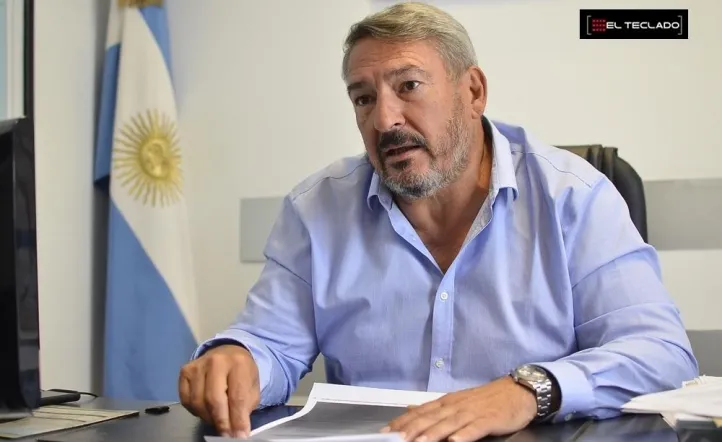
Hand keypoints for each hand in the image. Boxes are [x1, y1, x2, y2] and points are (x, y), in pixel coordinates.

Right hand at [178, 344, 259, 438]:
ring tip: (218, 420)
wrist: (228, 353)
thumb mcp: (252, 388)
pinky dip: (196, 411)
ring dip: (209, 418)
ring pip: (198, 402)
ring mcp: (198, 365)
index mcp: (239, 363)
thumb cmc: (242, 374)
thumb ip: (245, 408)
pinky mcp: (185, 371)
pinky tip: (206, 410)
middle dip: (221, 422)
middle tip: (227, 435)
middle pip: (214, 399)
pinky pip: (186, 400)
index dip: (237, 420)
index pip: (237, 397)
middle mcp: (216, 361)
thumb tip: (237, 432)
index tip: (240, 436)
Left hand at [382, 376, 536, 441]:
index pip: (419, 412)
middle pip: (430, 418)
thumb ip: (434, 409)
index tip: (385, 432)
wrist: (517, 391)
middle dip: (411, 430)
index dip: (402, 422)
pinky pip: (476, 427)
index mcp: (446, 403)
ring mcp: (472, 412)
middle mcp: (455, 406)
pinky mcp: (490, 419)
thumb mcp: (457, 402)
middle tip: (395, 439)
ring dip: (432, 434)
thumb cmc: (486, 400)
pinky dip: (465, 434)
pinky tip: (456, 441)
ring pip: (449, 424)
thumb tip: (410, 409)